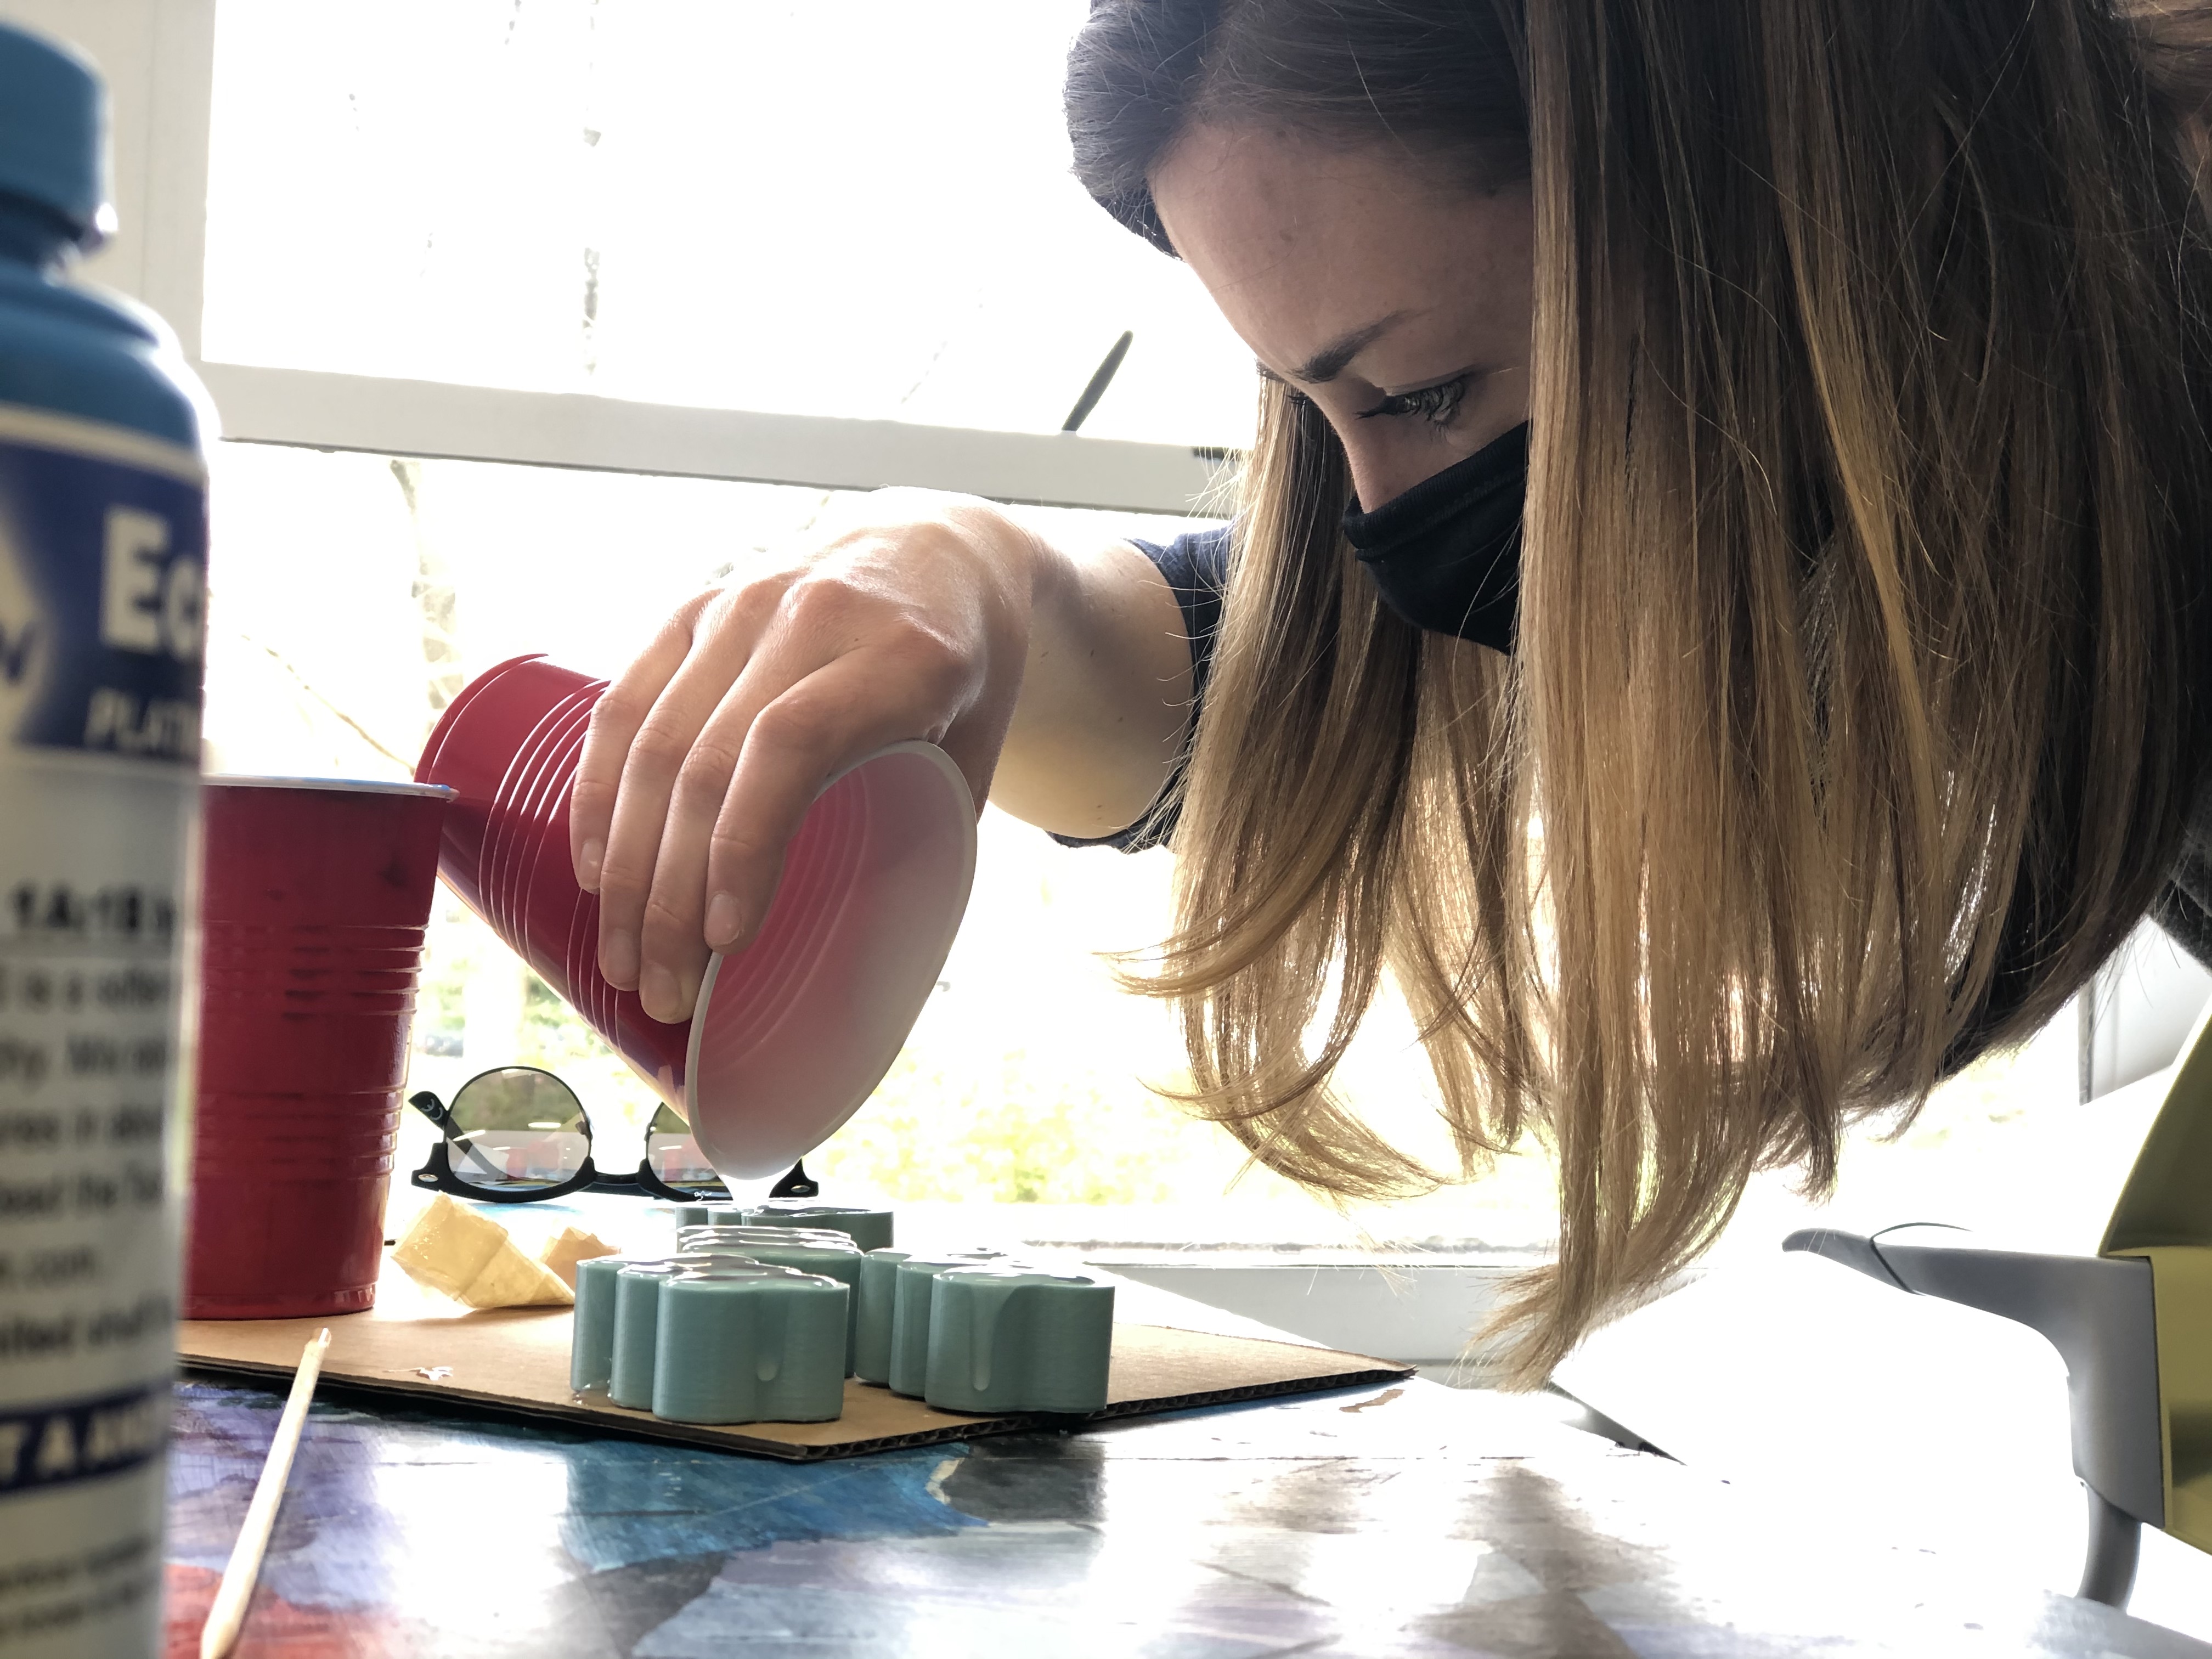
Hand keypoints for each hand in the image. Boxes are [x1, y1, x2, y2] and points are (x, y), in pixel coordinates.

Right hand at [569, 491, 1037, 1023]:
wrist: (944, 551)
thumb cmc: (966, 677)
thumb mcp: (976, 750)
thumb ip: (928, 838)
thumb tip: (870, 971)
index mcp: (898, 655)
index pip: (792, 746)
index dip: (745, 844)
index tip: (726, 939)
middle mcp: (809, 617)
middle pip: (707, 761)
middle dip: (671, 893)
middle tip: (663, 988)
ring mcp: (740, 606)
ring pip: (652, 740)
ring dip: (625, 863)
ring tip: (623, 955)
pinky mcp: (694, 609)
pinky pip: (625, 703)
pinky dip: (600, 792)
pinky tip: (592, 866)